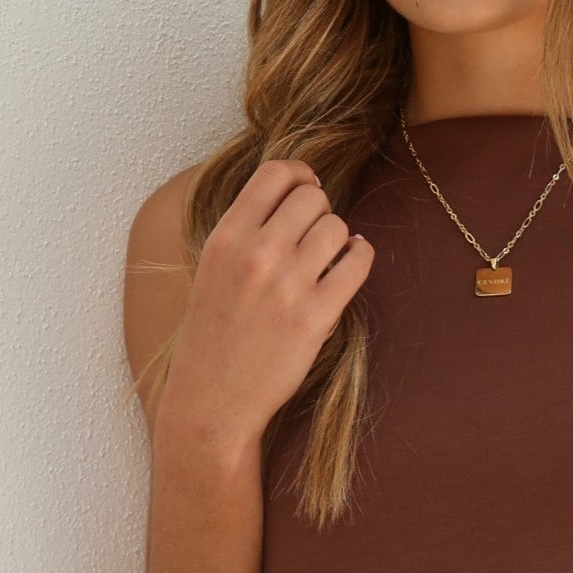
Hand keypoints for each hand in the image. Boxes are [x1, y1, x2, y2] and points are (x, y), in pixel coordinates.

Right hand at [159, 158, 373, 451]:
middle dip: (319, 211)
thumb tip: (295, 193)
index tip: (305, 191)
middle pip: (313, 197)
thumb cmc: (211, 336)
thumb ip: (246, 231)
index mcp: (226, 237)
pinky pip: (358, 263)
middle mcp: (257, 254)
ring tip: (328, 257)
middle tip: (313, 235)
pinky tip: (350, 264)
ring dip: (338, 238)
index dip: (299, 176)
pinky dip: (360, 257)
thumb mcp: (212, 269)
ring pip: (337, 227)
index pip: (276, 173)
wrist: (213, 400)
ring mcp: (288, 285)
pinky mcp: (316, 317)